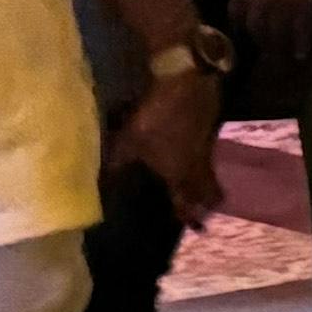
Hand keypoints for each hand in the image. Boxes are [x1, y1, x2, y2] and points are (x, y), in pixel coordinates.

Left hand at [109, 64, 223, 220]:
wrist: (188, 83)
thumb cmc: (156, 118)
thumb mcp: (128, 141)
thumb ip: (117, 163)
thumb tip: (102, 183)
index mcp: (178, 175)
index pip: (186, 202)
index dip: (189, 215)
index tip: (196, 227)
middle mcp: (196, 166)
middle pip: (209, 191)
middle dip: (207, 203)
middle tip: (205, 212)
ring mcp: (205, 147)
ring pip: (209, 173)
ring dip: (205, 183)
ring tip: (198, 189)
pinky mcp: (208, 131)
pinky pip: (206, 155)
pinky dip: (201, 162)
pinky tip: (192, 158)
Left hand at [227, 0, 311, 61]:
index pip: (234, 15)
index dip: (236, 27)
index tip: (238, 36)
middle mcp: (258, 1)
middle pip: (254, 28)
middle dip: (257, 41)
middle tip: (260, 51)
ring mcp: (282, 5)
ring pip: (276, 32)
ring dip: (277, 48)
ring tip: (279, 59)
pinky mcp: (304, 4)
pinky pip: (301, 28)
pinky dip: (301, 42)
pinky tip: (301, 53)